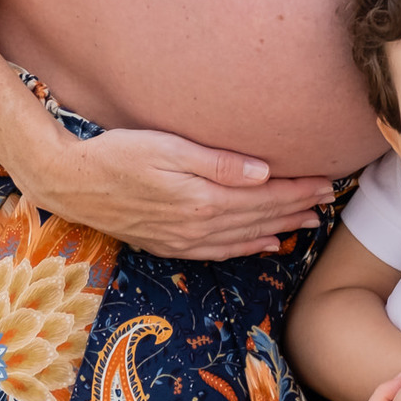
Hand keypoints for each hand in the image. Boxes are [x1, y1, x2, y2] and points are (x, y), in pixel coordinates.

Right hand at [20, 122, 334, 258]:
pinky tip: (263, 243)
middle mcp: (197, 226)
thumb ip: (217, 163)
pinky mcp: (169, 244)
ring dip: (278, 228)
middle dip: (296, 208)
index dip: (297, 190)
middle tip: (328, 198)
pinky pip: (219, 252)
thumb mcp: (167, 148)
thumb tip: (264, 172)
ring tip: (308, 222)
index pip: (263, 196)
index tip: (326, 181)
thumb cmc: (119, 153)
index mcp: (202, 199)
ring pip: (244, 237)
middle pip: (259, 218)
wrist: (72, 183)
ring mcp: (183, 240)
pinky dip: (246, 248)